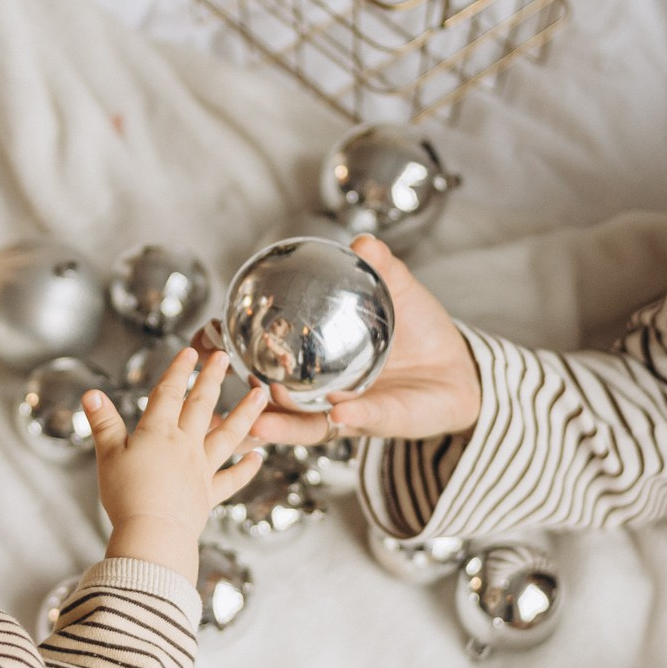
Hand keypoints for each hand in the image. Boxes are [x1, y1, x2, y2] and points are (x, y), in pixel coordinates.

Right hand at [83, 348, 268, 577]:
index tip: (191, 351)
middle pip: (202, 405)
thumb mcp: (108, 455)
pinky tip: (259, 457)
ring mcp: (201, 469)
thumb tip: (90, 394)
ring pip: (228, 435)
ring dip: (246, 413)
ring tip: (261, 394)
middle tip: (224, 357)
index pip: (169, 393)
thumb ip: (103, 423)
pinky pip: (232, 479)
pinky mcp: (209, 494)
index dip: (179, 371)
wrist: (153, 534)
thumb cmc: (127, 495)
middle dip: (212, 378)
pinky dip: (246, 469)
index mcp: (158, 433)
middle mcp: (184, 445)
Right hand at [244, 235, 483, 445]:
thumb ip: (382, 268)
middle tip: (223, 383)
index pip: (263, 356)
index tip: (206, 336)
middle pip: (271, 402)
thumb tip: (362, 241)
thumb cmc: (420, 331)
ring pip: (305, 426)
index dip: (231, 350)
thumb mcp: (400, 293)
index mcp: (312, 359)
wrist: (460, 371)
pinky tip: (338, 412)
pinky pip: (361, 422)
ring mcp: (346, 413)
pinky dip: (350, 418)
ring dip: (283, 424)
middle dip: (243, 401)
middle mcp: (320, 393)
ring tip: (260, 420)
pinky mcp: (380, 424)